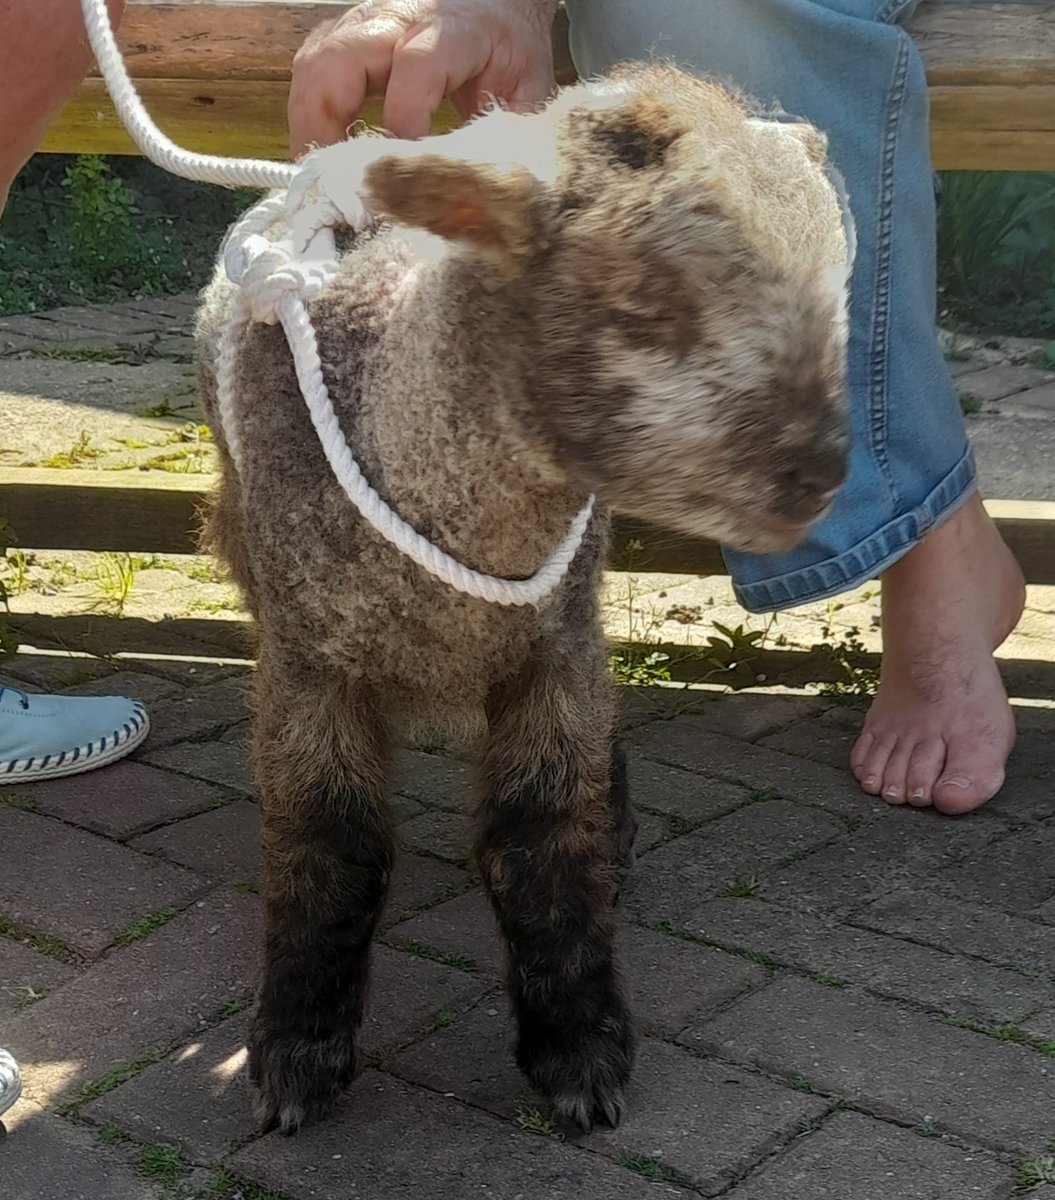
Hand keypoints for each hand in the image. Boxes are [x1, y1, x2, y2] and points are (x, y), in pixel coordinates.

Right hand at [288, 0, 556, 156]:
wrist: (496, 6)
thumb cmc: (509, 55)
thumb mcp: (525, 92)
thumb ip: (507, 138)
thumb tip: (482, 196)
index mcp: (454, 31)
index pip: (417, 63)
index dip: (405, 112)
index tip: (402, 163)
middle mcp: (400, 19)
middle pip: (343, 57)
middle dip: (328, 122)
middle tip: (331, 181)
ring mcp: (366, 24)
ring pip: (316, 62)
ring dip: (308, 121)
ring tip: (318, 175)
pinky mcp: (346, 38)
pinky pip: (311, 69)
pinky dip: (307, 113)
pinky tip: (319, 152)